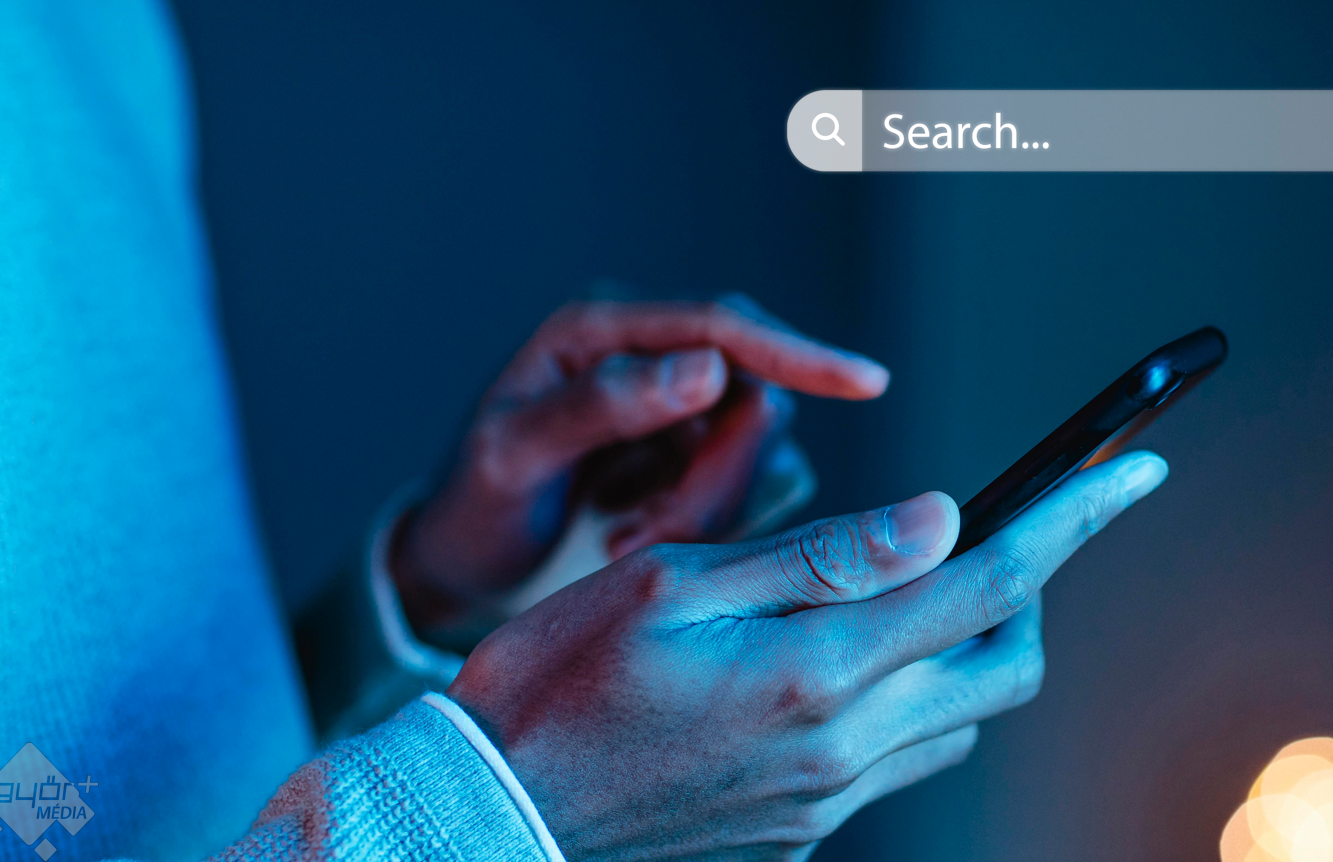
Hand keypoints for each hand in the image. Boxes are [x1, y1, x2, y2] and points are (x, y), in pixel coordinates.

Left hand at [390, 299, 889, 628]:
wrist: (463, 565)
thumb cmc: (475, 503)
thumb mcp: (512, 454)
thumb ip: (603, 405)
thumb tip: (707, 367)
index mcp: (602, 331)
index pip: (723, 325)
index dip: (799, 352)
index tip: (868, 380)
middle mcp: (652, 357)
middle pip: (755, 396)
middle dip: (715, 477)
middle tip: (641, 534)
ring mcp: (680, 410)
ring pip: (758, 452)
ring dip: (706, 508)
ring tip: (626, 537)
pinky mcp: (696, 458)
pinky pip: (749, 490)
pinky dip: (706, 526)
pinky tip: (639, 538)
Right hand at [448, 450, 1168, 860]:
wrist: (488, 816)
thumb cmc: (556, 682)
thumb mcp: (671, 584)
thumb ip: (819, 556)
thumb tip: (941, 516)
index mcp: (814, 670)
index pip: (989, 580)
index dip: (1074, 517)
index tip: (1133, 470)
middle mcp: (842, 749)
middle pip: (1004, 666)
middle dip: (1026, 592)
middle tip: (990, 539)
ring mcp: (825, 805)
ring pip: (957, 719)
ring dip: (964, 651)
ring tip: (904, 600)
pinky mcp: (800, 837)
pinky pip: (893, 766)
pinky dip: (899, 704)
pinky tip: (829, 675)